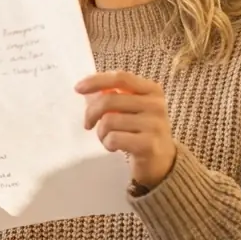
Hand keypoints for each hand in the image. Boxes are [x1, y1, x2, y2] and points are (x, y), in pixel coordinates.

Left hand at [76, 71, 176, 187]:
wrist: (162, 161)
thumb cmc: (140, 131)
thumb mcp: (130, 109)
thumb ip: (111, 96)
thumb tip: (85, 89)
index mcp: (152, 90)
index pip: (120, 78)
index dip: (97, 81)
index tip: (78, 88)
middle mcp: (156, 104)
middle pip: (109, 100)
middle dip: (91, 113)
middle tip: (88, 124)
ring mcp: (154, 124)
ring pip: (109, 121)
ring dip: (100, 132)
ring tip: (106, 138)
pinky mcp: (149, 144)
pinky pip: (114, 138)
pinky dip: (107, 144)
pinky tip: (114, 147)